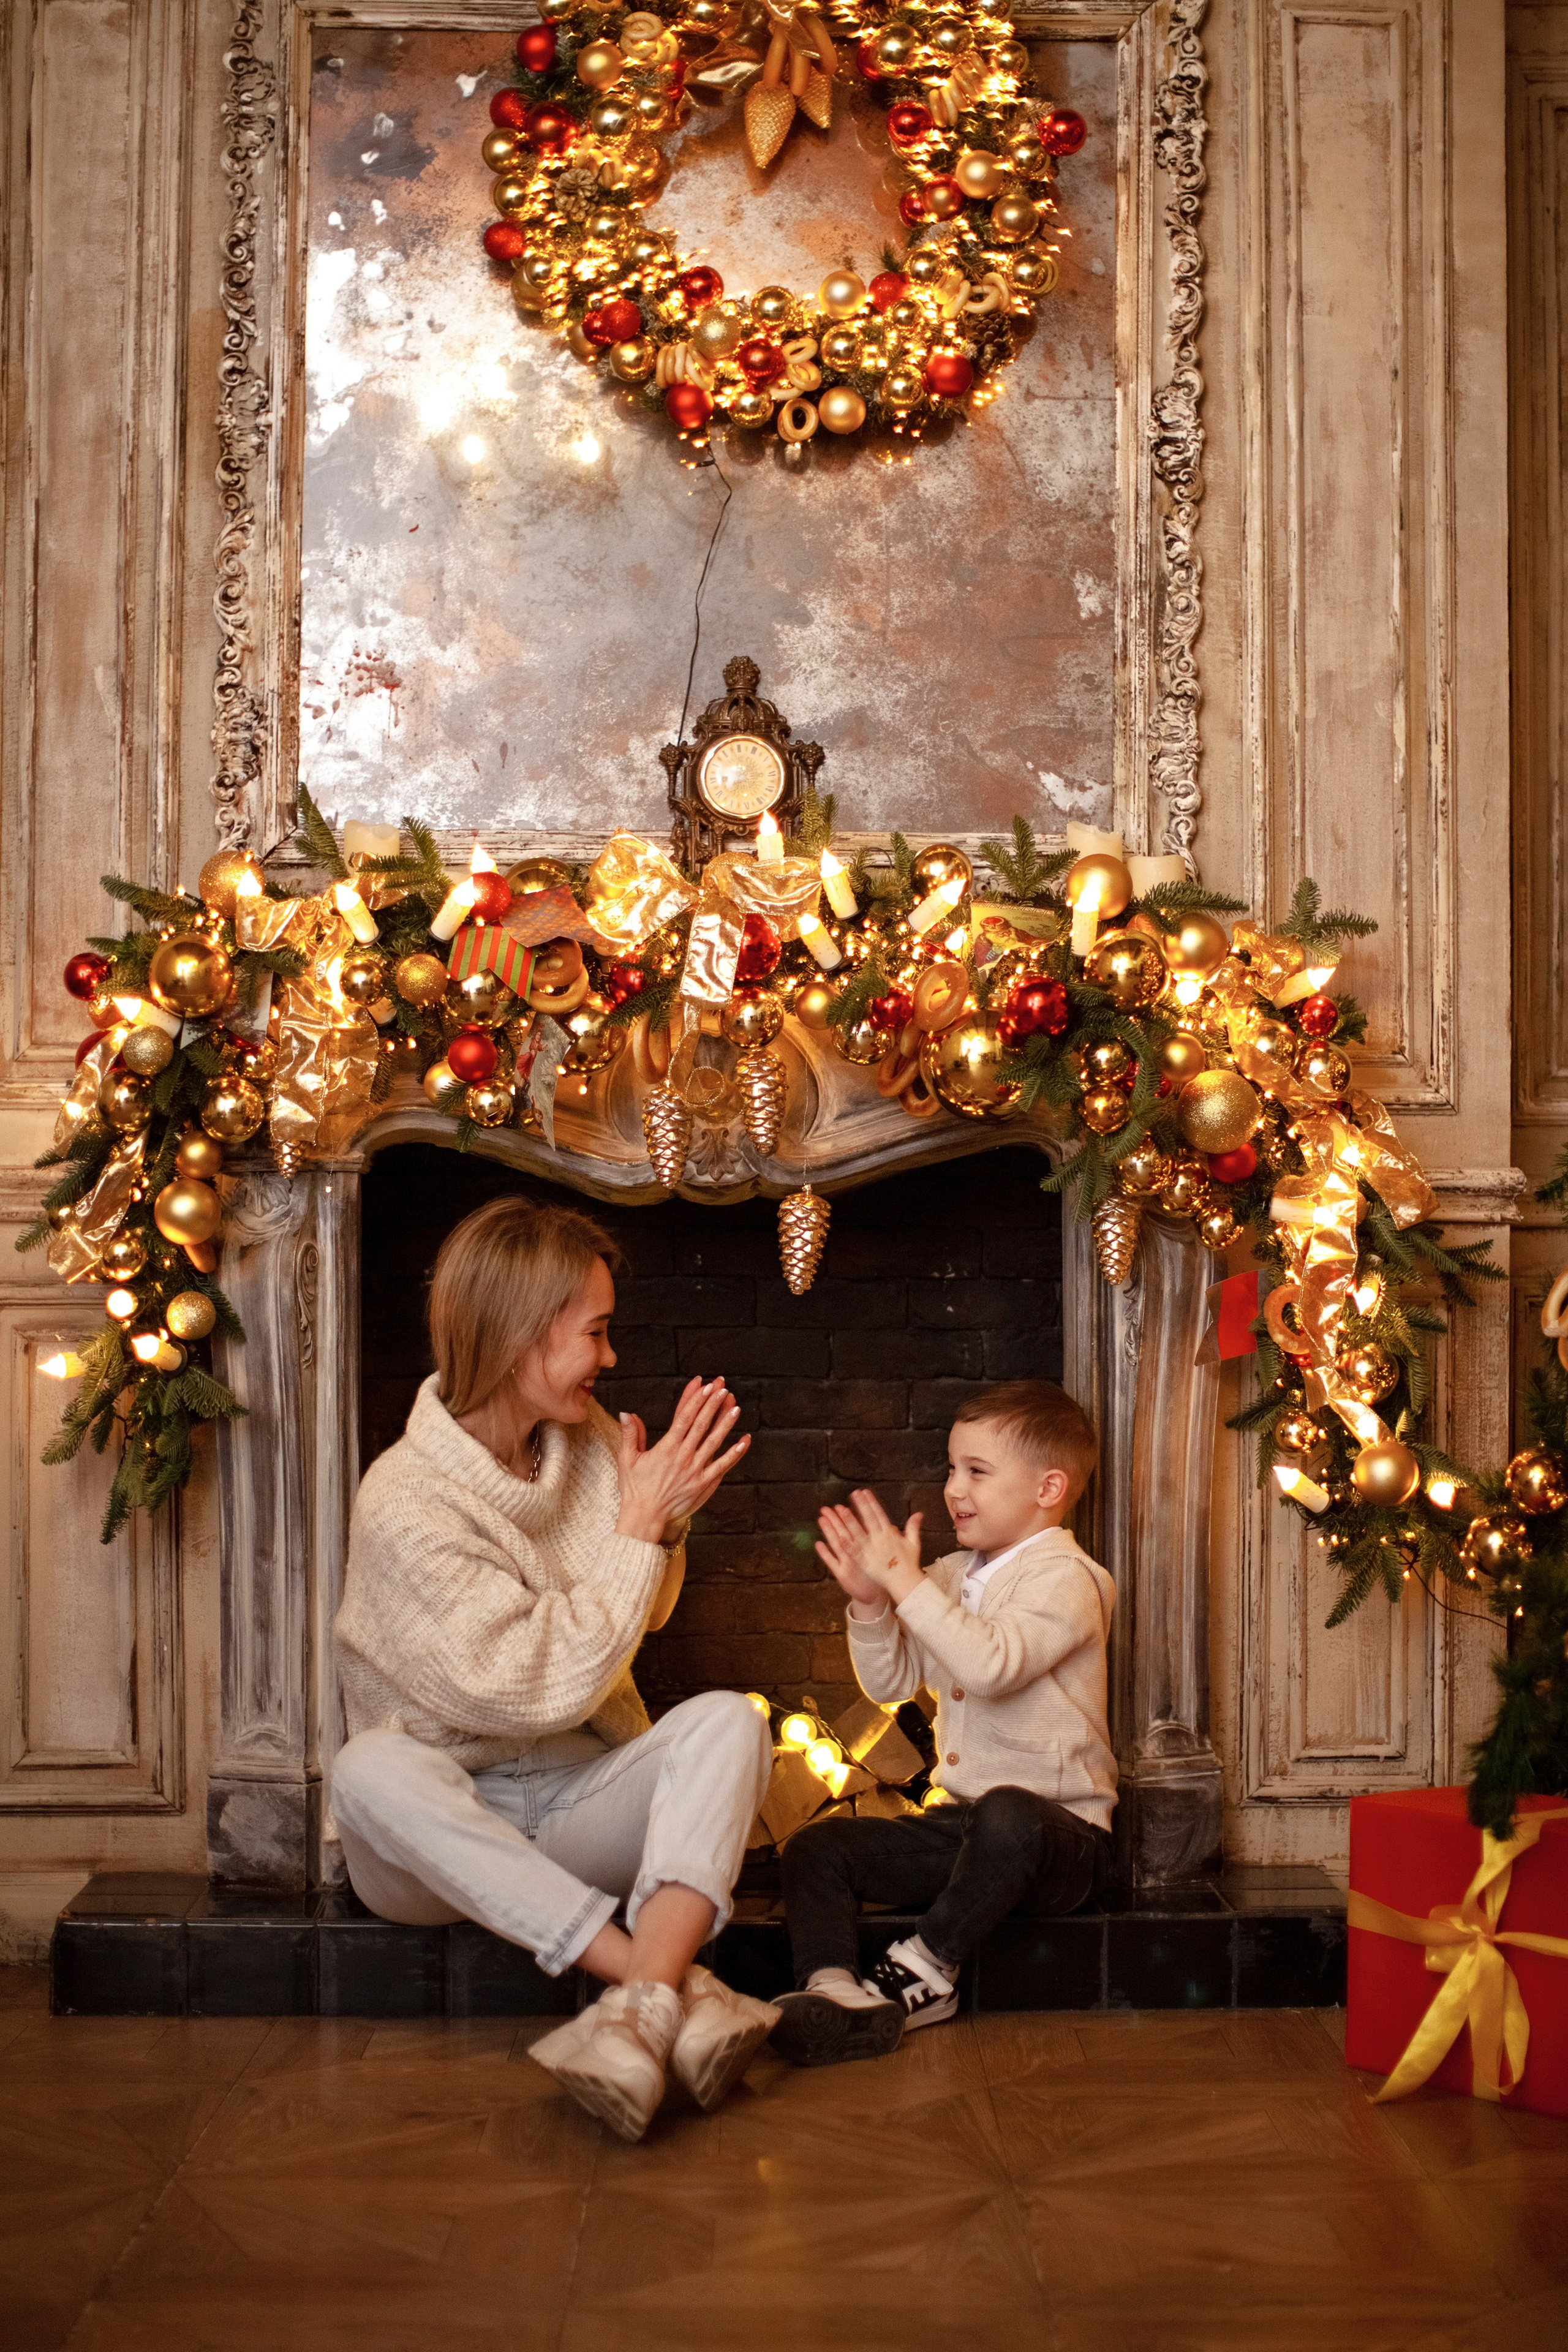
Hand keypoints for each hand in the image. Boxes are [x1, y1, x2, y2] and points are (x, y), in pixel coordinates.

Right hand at [615, 1376, 748, 1544]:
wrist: (645, 1517)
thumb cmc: (635, 1489)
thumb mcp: (627, 1459)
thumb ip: (630, 1434)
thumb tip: (626, 1412)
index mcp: (666, 1448)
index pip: (684, 1418)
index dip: (695, 1400)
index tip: (704, 1386)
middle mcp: (683, 1457)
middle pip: (701, 1425)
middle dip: (712, 1404)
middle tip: (723, 1387)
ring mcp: (696, 1470)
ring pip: (714, 1442)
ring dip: (726, 1423)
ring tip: (736, 1407)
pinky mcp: (704, 1484)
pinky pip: (723, 1466)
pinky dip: (735, 1453)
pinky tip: (745, 1440)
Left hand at [817, 1489, 924, 1609]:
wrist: (905, 1582)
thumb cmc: (909, 1563)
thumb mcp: (913, 1543)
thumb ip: (913, 1527)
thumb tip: (919, 1513)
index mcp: (890, 1534)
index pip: (879, 1515)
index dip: (871, 1503)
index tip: (864, 1492)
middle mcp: (880, 1541)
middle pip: (868, 1520)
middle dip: (860, 1506)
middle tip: (852, 1494)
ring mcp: (872, 1552)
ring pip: (858, 1534)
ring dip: (850, 1521)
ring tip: (841, 1510)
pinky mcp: (865, 1563)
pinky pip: (854, 1553)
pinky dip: (847, 1545)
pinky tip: (838, 1537)